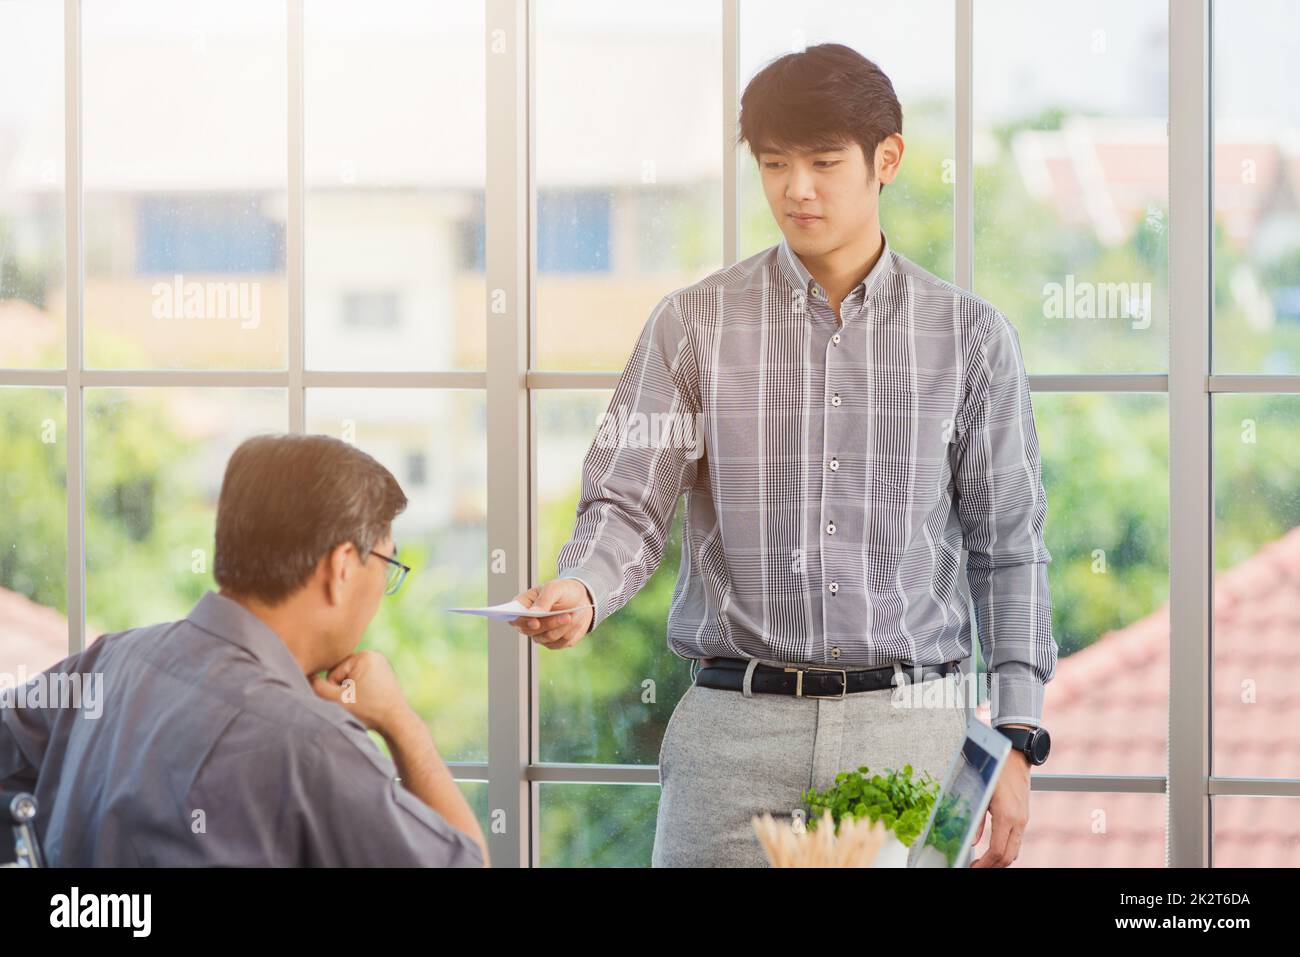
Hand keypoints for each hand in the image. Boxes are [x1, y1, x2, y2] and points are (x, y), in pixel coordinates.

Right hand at [310, 649, 413, 736]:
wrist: (396, 721)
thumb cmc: (368, 710)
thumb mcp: (337, 700)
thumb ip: (318, 687)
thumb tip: (306, 675)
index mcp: (364, 655)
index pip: (333, 672)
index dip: (335, 690)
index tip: (351, 700)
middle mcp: (373, 655)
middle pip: (341, 673)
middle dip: (343, 689)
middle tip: (357, 702)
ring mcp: (380, 663)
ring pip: (350, 678)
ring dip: (350, 691)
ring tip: (363, 702)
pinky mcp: (383, 673)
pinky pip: (361, 680)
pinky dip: (359, 691)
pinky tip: (367, 700)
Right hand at [506, 578, 593, 649]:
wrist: (582, 601)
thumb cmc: (564, 591)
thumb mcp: (555, 588)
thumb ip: (544, 599)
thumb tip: (533, 612)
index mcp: (523, 606)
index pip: (514, 619)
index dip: (522, 622)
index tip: (535, 622)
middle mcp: (528, 623)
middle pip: (531, 631)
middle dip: (551, 623)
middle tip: (567, 616)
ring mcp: (540, 634)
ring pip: (548, 637)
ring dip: (564, 626)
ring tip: (574, 614)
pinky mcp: (553, 643)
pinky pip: (560, 643)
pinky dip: (571, 631)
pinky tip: (576, 621)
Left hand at [970, 740, 1030, 866]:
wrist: (1016, 757)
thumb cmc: (997, 771)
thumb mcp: (982, 794)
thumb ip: (977, 820)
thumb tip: (973, 841)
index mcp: (1007, 817)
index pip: (998, 852)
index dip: (985, 864)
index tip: (974, 867)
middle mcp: (1018, 821)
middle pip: (1009, 857)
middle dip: (993, 866)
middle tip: (977, 866)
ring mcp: (1023, 819)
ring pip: (1015, 850)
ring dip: (1000, 859)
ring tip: (983, 860)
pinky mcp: (1024, 816)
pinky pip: (1017, 840)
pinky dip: (1007, 849)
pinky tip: (994, 847)